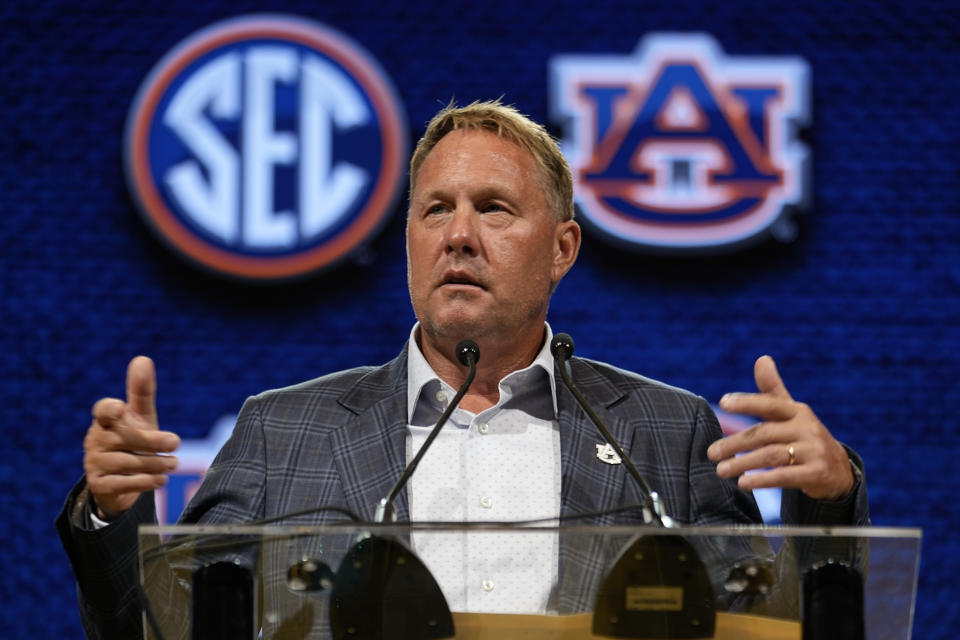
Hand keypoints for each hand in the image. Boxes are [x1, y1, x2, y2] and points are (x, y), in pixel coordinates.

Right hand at [83, 356, 179, 519]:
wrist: (119, 480)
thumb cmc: (132, 438)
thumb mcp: (140, 416)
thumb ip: (141, 392)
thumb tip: (142, 359)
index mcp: (105, 419)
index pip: (102, 410)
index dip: (109, 409)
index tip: (119, 407)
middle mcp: (95, 440)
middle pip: (124, 438)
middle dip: (151, 441)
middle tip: (176, 442)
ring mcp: (94, 463)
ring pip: (126, 463)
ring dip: (155, 463)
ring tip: (174, 464)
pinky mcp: (100, 485)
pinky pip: (123, 484)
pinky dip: (145, 482)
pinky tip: (161, 480)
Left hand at [707, 355, 853, 500]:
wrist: (838, 469)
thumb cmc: (804, 436)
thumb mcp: (791, 413)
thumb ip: (772, 390)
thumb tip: (761, 358)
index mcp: (798, 411)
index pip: (770, 403)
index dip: (747, 402)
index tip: (723, 402)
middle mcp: (807, 428)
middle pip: (765, 434)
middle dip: (735, 443)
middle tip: (711, 452)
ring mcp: (814, 451)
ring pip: (772, 456)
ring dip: (743, 463)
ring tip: (721, 470)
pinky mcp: (817, 473)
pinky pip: (785, 476)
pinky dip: (763, 480)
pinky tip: (744, 483)